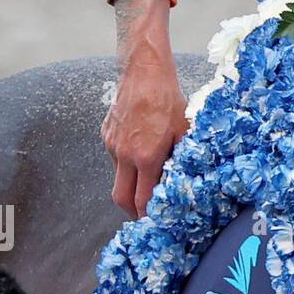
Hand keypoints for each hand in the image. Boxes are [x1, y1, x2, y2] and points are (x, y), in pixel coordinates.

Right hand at [102, 0, 187, 217]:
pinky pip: (115, 157)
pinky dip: (126, 162)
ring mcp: (112, 145)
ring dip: (130, 183)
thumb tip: (188, 179)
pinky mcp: (106, 134)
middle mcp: (124, 155)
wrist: (144, 73)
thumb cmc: (169, 101)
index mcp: (146, 157)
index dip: (147, 214)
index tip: (155, 221)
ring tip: (148, 178)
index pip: (142, 199)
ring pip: (118, 176)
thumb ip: (183, 158)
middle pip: (120, 198)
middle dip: (131, 211)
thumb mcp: (185, 130)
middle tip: (144, 214)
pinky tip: (141, 150)